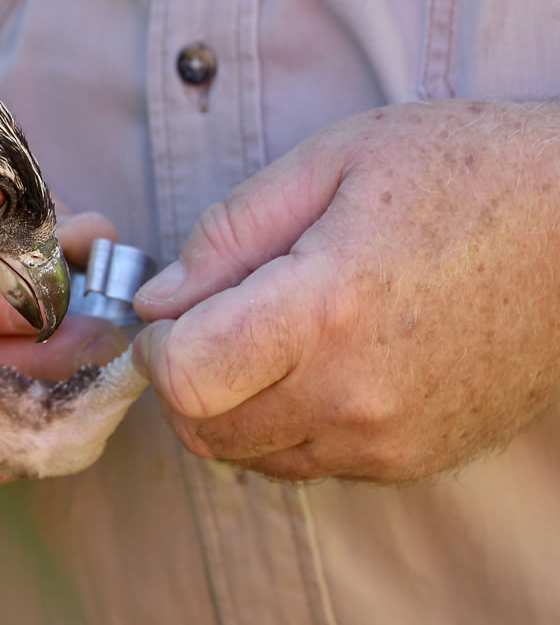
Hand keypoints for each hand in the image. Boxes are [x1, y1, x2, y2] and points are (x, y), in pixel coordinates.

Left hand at [133, 100, 559, 481]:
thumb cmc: (468, 173)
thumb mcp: (334, 161)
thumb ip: (227, 233)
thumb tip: (156, 300)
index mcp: (324, 312)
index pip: (185, 377)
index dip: (157, 344)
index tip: (176, 310)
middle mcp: (353, 395)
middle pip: (204, 431)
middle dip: (185, 380)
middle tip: (215, 321)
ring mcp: (389, 440)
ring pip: (250, 457)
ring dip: (232, 407)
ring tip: (273, 337)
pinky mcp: (415, 460)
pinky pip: (308, 463)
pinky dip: (287, 425)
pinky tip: (320, 365)